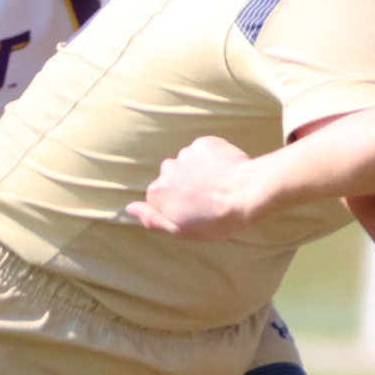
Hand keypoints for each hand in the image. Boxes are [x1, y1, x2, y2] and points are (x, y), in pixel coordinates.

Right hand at [126, 136, 255, 239]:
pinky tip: (225, 170)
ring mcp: (186, 154)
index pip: (161, 198)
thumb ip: (152, 219)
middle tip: (208, 198)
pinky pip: (205, 151)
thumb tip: (130, 208)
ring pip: (190, 163)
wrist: (244, 195)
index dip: (178, 206)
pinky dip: (213, 158)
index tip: (194, 212)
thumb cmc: (214, 220)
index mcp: (157, 192)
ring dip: (201, 171)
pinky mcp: (204, 143)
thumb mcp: (180, 230)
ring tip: (219, 185)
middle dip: (187, 185)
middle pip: (174, 178)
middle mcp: (166, 169)